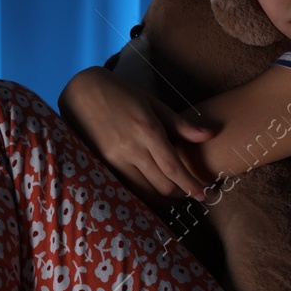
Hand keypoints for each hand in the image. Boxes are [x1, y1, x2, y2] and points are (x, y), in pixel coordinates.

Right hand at [59, 67, 215, 203]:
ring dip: (162, 198)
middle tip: (190, 193)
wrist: (81, 92)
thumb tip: (209, 135)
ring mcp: (113, 159)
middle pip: (161, 185)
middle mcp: (130, 148)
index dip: (191, 185)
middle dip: (180, 194)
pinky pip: (127, 187)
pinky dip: (142, 193)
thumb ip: (179, 124)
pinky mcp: (101, 164)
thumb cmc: (120, 93)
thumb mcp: (152, 103)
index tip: (204, 195)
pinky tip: (151, 189)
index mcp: (147, 130)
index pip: (174, 167)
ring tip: (173, 195)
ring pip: (144, 191)